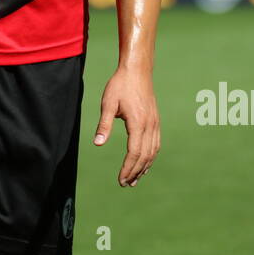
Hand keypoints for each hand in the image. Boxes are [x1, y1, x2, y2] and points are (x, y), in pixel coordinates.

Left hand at [93, 65, 159, 186]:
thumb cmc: (120, 85)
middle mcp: (150, 125)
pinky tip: (144, 162)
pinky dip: (150, 156)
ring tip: (135, 179)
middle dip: (135, 172)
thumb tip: (98, 143)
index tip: (120, 180)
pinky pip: (156, 144)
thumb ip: (104, 124)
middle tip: (125, 184)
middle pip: (144, 156)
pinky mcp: (155, 121)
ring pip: (153, 152)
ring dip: (144, 167)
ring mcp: (155, 123)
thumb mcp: (108, 103)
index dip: (127, 168)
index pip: (134, 153)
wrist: (137, 70)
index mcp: (138, 123)